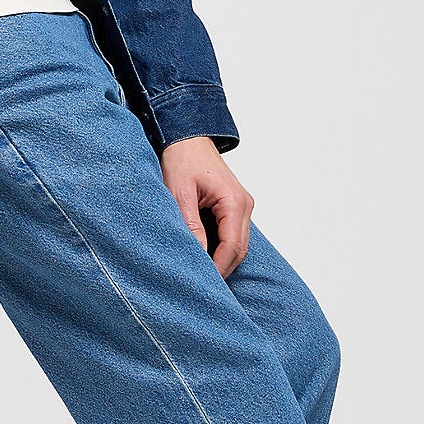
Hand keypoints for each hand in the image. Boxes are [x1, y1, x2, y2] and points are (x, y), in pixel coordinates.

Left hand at [159, 137, 253, 278]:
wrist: (187, 137)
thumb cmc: (182, 159)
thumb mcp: (179, 193)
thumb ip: (190, 225)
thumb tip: (198, 255)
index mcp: (234, 202)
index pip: (231, 246)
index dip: (218, 268)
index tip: (204, 284)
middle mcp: (244, 205)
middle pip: (239, 250)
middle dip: (222, 269)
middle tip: (202, 286)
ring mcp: (242, 206)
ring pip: (237, 244)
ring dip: (222, 260)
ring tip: (202, 275)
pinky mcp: (234, 207)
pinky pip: (232, 234)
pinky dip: (221, 248)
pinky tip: (206, 257)